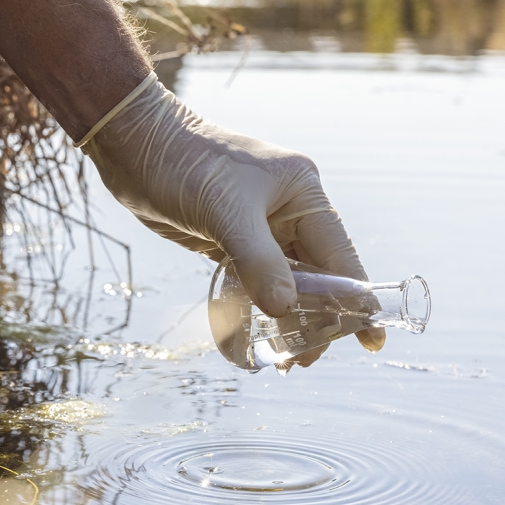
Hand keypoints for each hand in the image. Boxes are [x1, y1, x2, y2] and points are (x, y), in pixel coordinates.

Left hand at [82, 75, 384, 355]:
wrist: (134, 145)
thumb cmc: (184, 164)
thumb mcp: (226, 211)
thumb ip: (258, 261)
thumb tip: (285, 310)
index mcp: (302, 193)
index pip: (339, 254)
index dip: (355, 298)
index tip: (370, 339)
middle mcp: (288, 211)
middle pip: (316, 274)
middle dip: (317, 317)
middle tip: (304, 359)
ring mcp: (261, 227)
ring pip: (287, 281)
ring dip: (288, 317)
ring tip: (285, 358)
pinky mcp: (232, 240)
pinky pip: (256, 280)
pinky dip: (260, 306)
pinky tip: (260, 333)